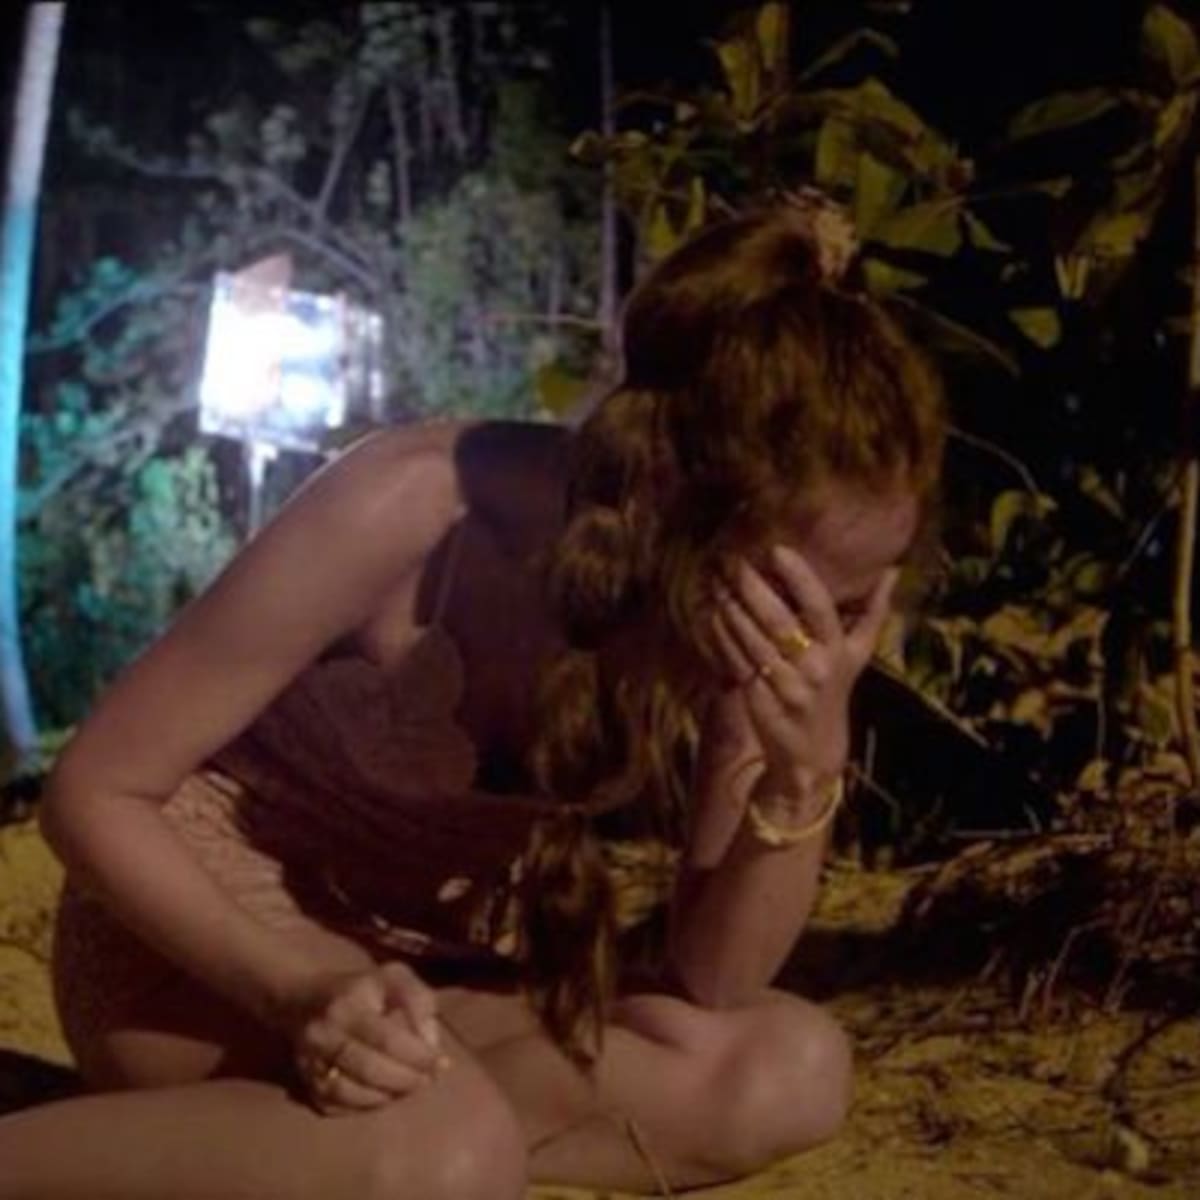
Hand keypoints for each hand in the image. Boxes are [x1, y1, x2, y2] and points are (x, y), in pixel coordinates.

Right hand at [286, 961, 446, 1114]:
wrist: (303, 998)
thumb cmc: (361, 988)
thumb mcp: (395, 978)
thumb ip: (419, 1002)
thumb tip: (430, 1044)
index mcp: (348, 1004)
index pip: (387, 1039)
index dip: (418, 1056)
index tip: (440, 1063)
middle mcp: (323, 1034)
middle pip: (369, 1070)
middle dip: (406, 1080)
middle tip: (427, 1080)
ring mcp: (309, 1062)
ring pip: (350, 1093)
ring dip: (387, 1096)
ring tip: (408, 1087)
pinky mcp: (305, 1084)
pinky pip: (336, 1107)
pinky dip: (365, 1106)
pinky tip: (383, 1094)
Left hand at [712, 547, 896, 807]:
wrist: (813, 753)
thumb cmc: (835, 692)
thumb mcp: (858, 654)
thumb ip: (874, 611)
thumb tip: (892, 569)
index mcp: (840, 652)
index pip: (820, 608)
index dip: (799, 578)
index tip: (777, 550)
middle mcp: (815, 669)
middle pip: (780, 622)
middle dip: (754, 589)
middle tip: (734, 561)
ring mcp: (785, 687)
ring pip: (752, 641)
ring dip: (732, 608)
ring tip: (718, 582)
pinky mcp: (758, 699)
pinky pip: (736, 661)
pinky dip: (722, 635)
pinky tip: (711, 614)